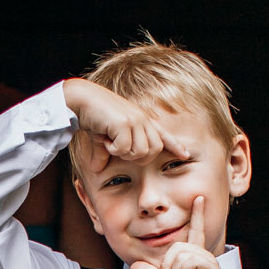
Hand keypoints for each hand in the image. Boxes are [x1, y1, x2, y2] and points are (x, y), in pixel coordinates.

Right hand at [61, 78, 184, 173]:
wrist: (82, 99)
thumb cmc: (92, 116)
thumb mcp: (102, 137)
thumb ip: (105, 153)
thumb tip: (96, 169)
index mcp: (141, 121)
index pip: (163, 135)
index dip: (175, 146)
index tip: (186, 155)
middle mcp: (142, 119)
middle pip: (154, 150)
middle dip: (138, 157)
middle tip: (119, 150)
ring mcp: (135, 120)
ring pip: (141, 151)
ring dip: (124, 153)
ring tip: (111, 142)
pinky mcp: (125, 123)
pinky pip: (125, 148)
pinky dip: (113, 149)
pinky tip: (106, 138)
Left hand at [131, 196, 223, 268]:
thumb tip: (134, 265)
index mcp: (194, 259)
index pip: (194, 232)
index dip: (197, 215)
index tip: (198, 198)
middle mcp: (202, 256)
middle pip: (177, 246)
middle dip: (166, 267)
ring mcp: (208, 261)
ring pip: (180, 254)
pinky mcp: (212, 267)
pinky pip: (187, 262)